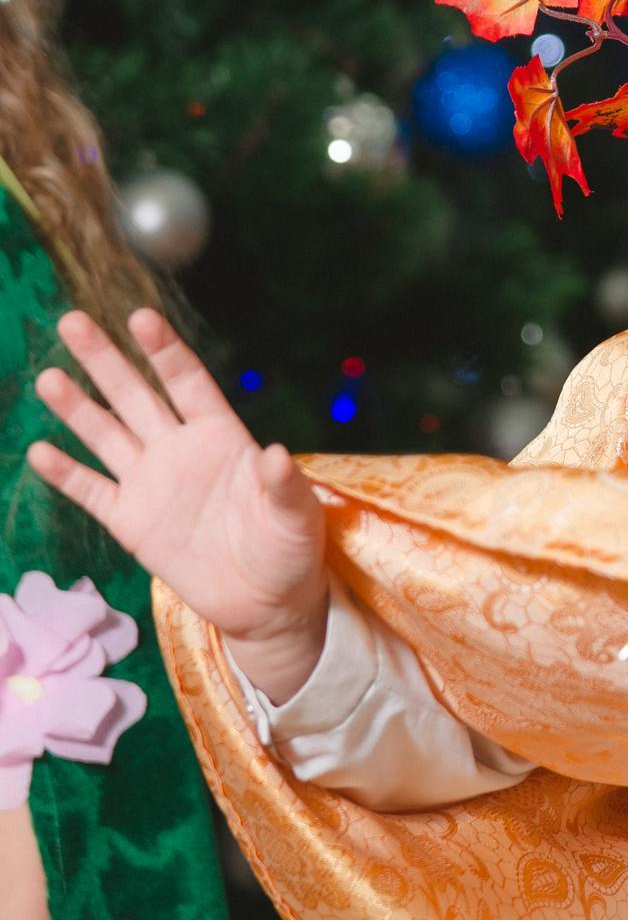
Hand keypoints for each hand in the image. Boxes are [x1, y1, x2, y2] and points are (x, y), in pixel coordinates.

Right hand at [27, 309, 328, 705]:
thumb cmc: (290, 547)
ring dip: (78, 407)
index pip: (187, 382)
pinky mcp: (131, 522)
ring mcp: (151, 483)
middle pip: (135, 396)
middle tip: (73, 321)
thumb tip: (276, 454)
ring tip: (49, 377)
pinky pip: (93, 492)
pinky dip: (67, 474)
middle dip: (106, 360)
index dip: (164, 351)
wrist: (266, 601)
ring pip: (107, 435)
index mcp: (221, 435)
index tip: (140, 318)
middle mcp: (179, 449)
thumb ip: (282, 484)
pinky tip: (41, 451)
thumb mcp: (295, 514)